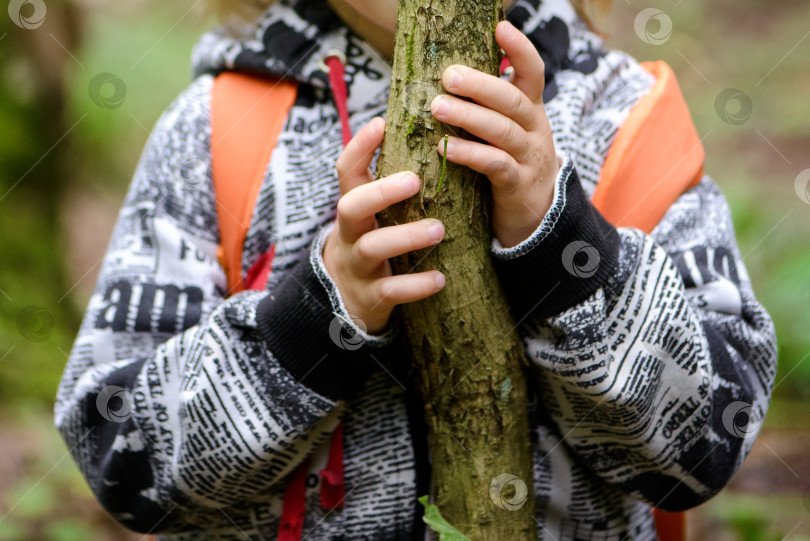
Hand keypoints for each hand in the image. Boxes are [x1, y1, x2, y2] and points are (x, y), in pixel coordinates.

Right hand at [323, 117, 446, 334]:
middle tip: (414, 180)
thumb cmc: (372, 241)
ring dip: (406, 236)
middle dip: (381, 192)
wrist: (346, 298)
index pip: (346, 171)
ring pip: (373, 247)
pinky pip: (391, 290)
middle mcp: (350, 233)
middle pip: (352, 206)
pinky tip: (440, 279)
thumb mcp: (373, 214)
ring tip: (439, 230)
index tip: (381, 122)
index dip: (359, 146)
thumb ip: (390, 184)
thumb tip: (432, 136)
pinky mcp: (371, 296)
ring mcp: (358, 265)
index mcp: (353, 207)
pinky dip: (416, 285)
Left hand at [430, 20, 559, 248]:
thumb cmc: (511, 165)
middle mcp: (534, 129)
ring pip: (502, 131)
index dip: (520, 49)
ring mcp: (530, 158)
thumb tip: (450, 73)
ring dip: (468, 117)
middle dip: (481, 85)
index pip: (533, 72)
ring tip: (438, 107)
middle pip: (512, 100)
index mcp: (531, 110)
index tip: (501, 27)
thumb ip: (489, 106)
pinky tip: (446, 148)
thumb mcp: (507, 131)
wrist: (535, 217)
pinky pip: (495, 165)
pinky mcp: (518, 186)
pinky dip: (470, 155)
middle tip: (448, 75)